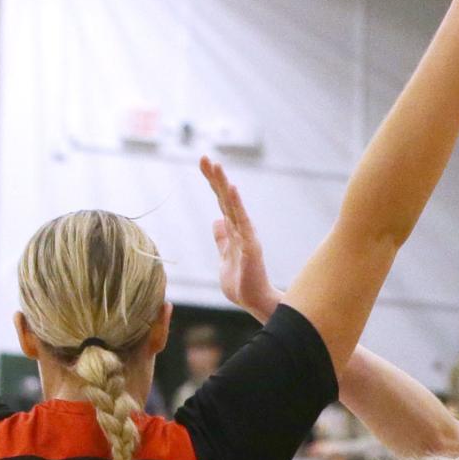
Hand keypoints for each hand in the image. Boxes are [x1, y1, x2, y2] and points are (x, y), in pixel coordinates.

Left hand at [200, 157, 281, 322]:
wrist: (255, 302)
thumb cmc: (242, 283)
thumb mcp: (225, 258)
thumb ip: (222, 239)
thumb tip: (217, 221)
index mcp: (233, 231)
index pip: (221, 201)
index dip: (212, 182)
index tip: (203, 163)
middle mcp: (240, 228)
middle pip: (225, 198)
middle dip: (214, 177)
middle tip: (204, 157)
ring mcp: (246, 235)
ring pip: (233, 205)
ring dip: (224, 185)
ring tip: (216, 165)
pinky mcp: (251, 245)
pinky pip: (242, 221)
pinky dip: (237, 204)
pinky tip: (232, 188)